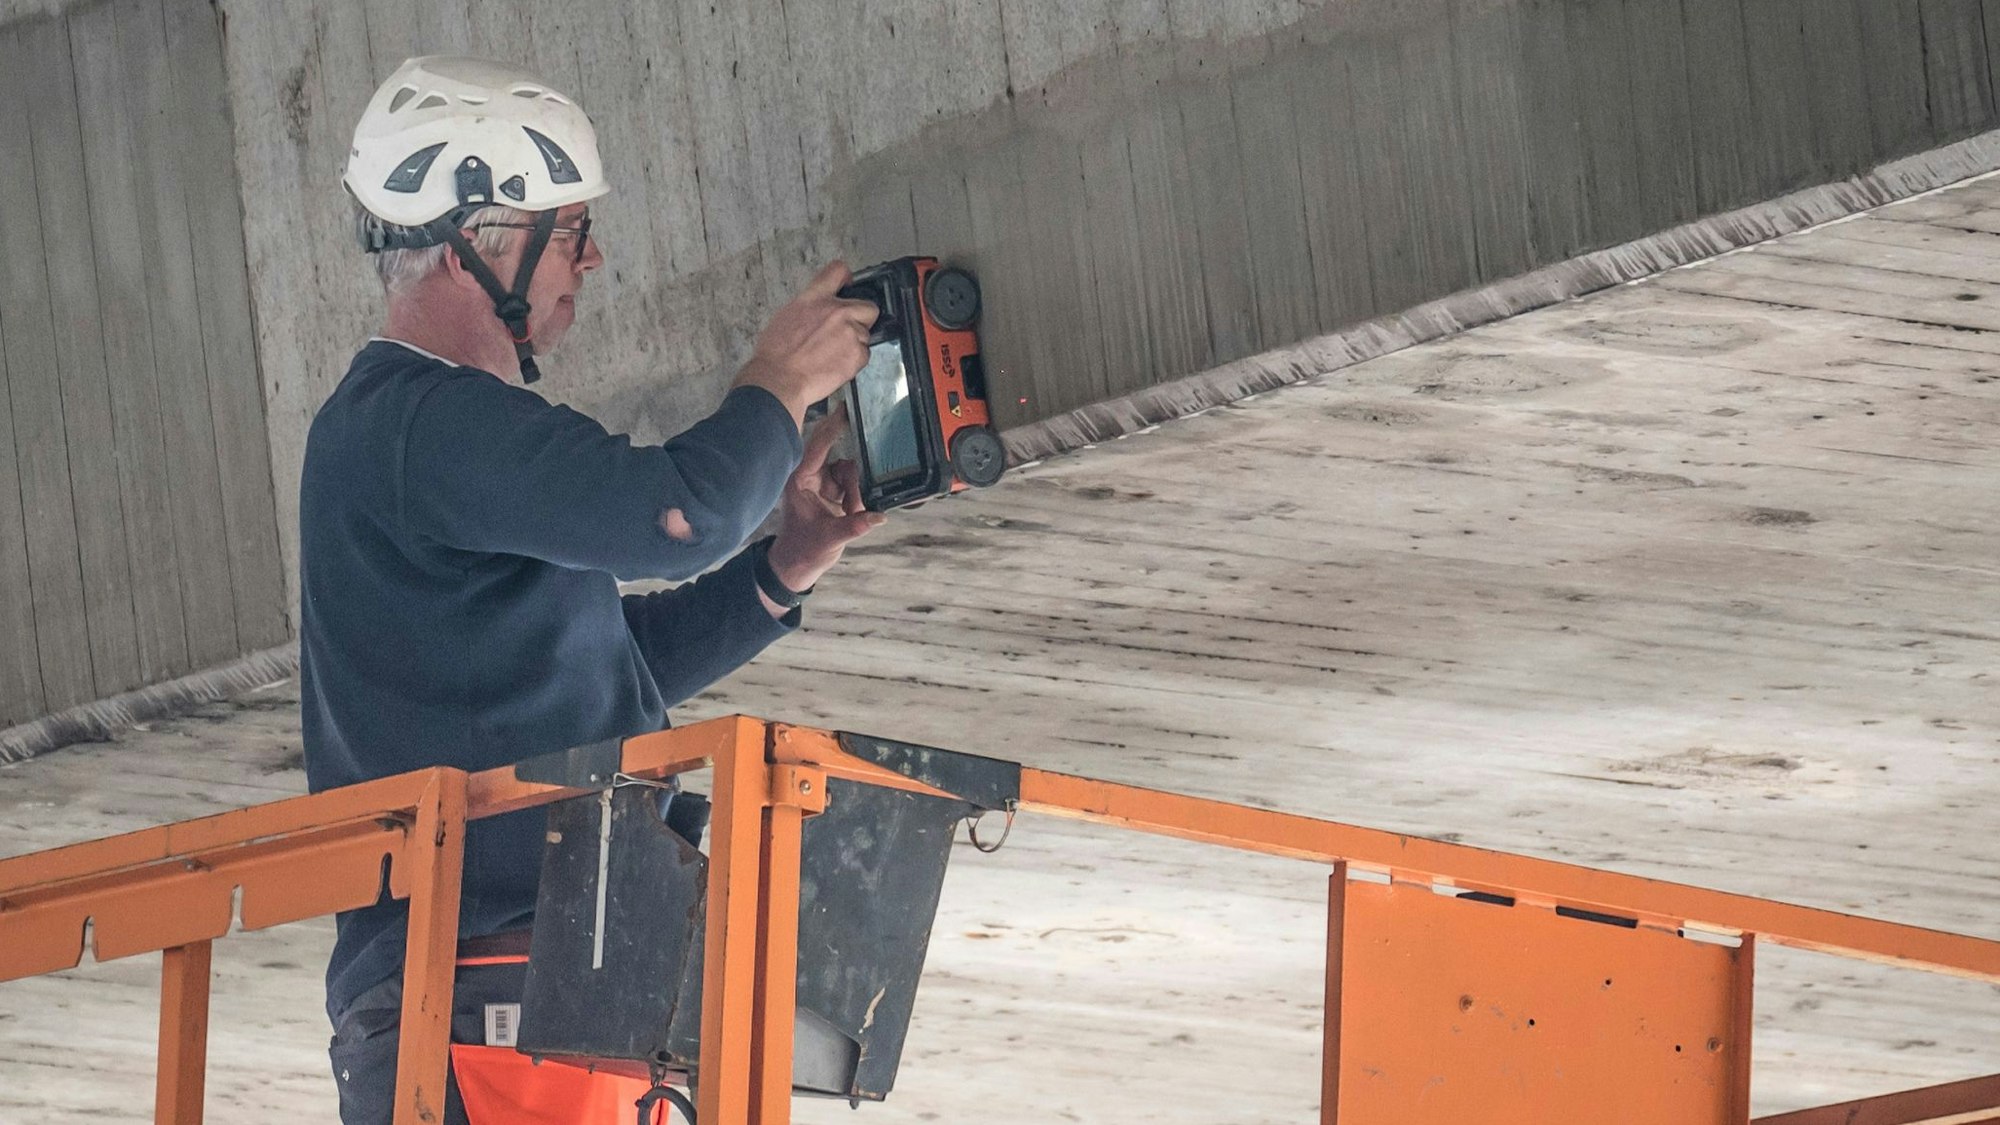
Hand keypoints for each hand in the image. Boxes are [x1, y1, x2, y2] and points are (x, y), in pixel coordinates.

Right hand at [735, 261, 878, 428]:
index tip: (848, 285)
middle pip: (868, 307)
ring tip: (833, 354)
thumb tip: (820, 311)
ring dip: (854, 343)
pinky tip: (836, 365)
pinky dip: (854, 361)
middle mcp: (837, 311)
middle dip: (861, 319)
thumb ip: (810, 307)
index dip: (846, 278)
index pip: (838, 270)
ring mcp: (850, 332)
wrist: (779, 379)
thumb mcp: (787, 315)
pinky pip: (865, 354)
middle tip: (846, 331)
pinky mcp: (857, 354)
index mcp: (815, 298)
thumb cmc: (776, 353)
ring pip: (866, 335)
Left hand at [761, 408, 884, 614]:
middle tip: (858, 483)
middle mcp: (809, 475)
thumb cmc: (804, 549)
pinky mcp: (830, 489)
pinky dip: (857, 495)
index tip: (847, 407)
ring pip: (848, 470)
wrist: (796, 563)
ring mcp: (820, 481)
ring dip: (856, 491)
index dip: (833, 426)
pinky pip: (850, 481)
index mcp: (800, 479)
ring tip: (854, 513)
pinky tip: (855, 512)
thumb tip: (878, 517)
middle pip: (838, 457)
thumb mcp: (830, 539)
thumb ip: (854, 526)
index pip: (818, 445)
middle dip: (852, 473)